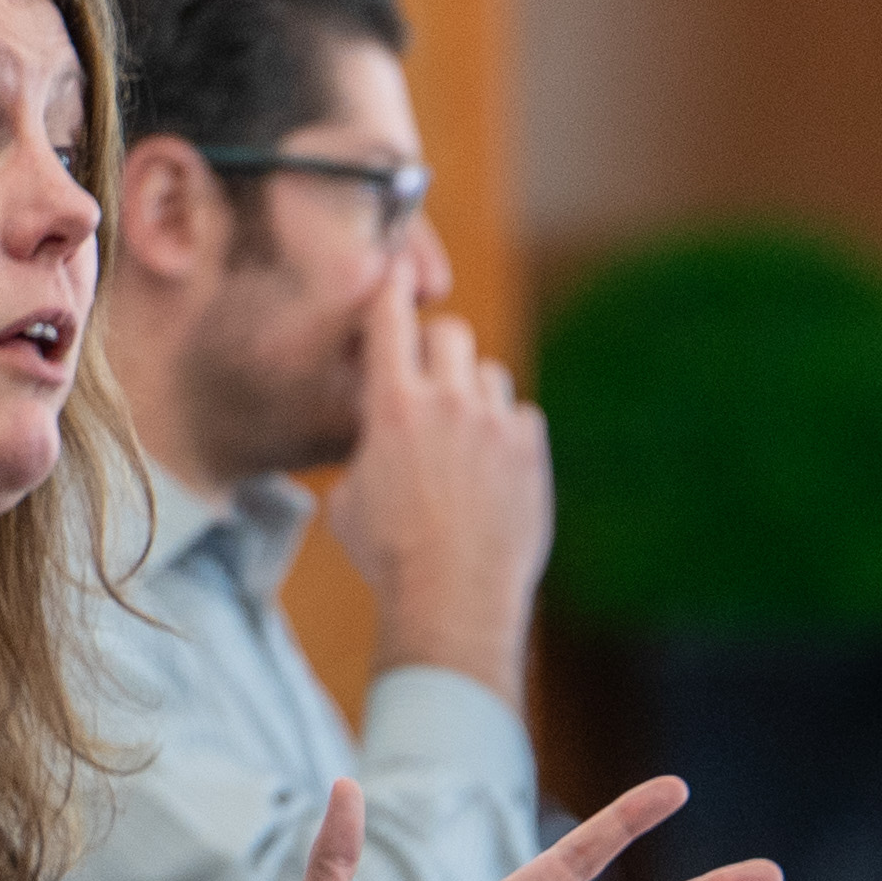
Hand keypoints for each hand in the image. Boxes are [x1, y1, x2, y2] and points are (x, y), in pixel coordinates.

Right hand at [319, 306, 554, 710]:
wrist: (453, 600)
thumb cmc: (388, 556)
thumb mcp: (349, 496)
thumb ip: (365, 446)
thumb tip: (372, 435)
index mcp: (392, 405)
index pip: (390, 316)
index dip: (391, 291)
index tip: (394, 280)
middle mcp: (449, 402)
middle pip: (450, 330)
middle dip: (437, 347)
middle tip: (429, 377)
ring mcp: (496, 424)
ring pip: (489, 373)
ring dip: (474, 392)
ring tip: (463, 436)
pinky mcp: (532, 452)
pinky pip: (522, 415)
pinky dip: (508, 431)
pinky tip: (494, 466)